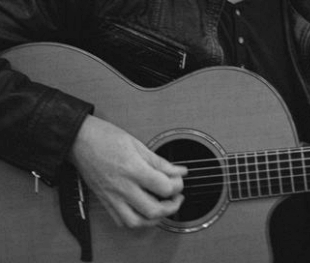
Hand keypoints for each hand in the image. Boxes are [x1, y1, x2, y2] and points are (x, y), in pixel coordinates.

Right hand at [69, 115, 186, 228]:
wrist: (79, 141)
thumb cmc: (106, 138)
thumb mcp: (137, 144)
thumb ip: (159, 161)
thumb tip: (178, 171)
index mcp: (133, 169)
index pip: (163, 187)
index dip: (177, 185)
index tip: (179, 179)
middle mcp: (122, 187)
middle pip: (152, 210)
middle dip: (171, 207)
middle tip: (176, 198)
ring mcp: (112, 197)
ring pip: (136, 222)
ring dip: (154, 219)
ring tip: (162, 207)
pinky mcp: (105, 201)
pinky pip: (121, 221)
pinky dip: (136, 220)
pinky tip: (143, 211)